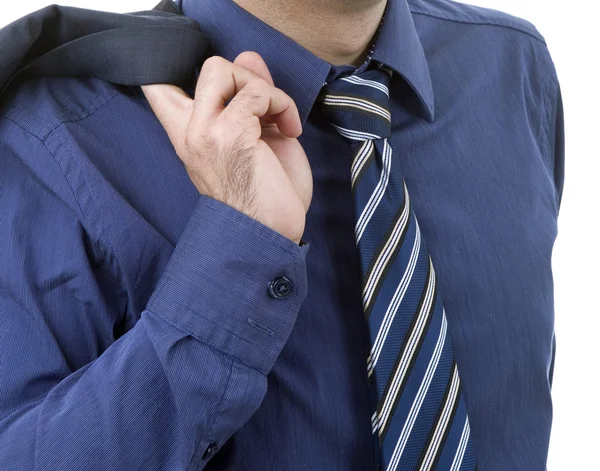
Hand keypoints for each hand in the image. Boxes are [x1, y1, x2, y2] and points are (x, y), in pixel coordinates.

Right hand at [141, 51, 312, 244]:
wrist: (268, 235)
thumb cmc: (263, 196)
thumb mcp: (253, 139)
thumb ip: (247, 97)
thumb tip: (248, 56)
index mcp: (189, 135)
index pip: (157, 86)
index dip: (184, 67)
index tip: (231, 86)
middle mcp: (190, 131)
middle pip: (207, 66)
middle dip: (249, 76)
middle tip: (265, 108)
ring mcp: (206, 132)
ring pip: (223, 69)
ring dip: (264, 88)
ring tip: (278, 120)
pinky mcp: (230, 134)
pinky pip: (257, 92)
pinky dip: (282, 105)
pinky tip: (290, 130)